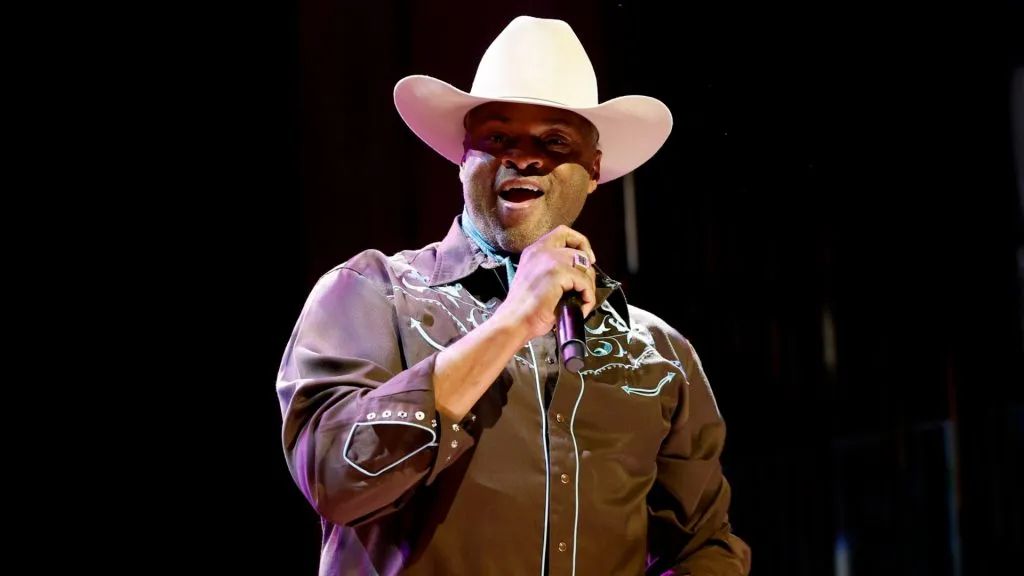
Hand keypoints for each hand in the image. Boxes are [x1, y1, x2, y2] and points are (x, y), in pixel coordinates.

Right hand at [495, 225, 597, 342]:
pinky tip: (580, 307)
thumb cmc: (525, 308)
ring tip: (581, 300)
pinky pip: (585, 282)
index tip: (587, 259)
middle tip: (586, 285)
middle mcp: (541, 250)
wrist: (515, 321)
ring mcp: (550, 260)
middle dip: (588, 269)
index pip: (563, 232)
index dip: (580, 243)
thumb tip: (578, 270)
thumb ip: (552, 267)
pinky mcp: (558, 273)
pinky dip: (588, 296)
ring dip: (588, 285)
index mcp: (535, 250)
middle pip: (578, 250)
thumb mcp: (535, 277)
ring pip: (584, 266)